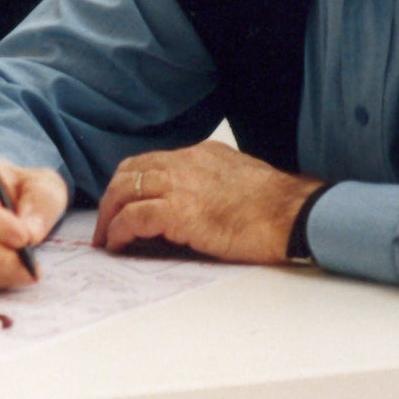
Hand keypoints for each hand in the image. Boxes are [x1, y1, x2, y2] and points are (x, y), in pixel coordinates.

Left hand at [92, 140, 323, 264]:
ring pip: (124, 190)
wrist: (292, 214)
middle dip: (111, 198)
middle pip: (130, 172)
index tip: (122, 202)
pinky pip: (134, 217)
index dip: (130, 183)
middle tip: (105, 222)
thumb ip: (211, 183)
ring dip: (109, 215)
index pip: (150, 162)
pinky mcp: (179, 212)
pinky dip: (119, 230)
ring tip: (106, 237)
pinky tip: (118, 244)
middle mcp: (184, 163)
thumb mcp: (238, 178)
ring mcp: (180, 185)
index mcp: (200, 154)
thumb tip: (195, 203)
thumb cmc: (275, 206)